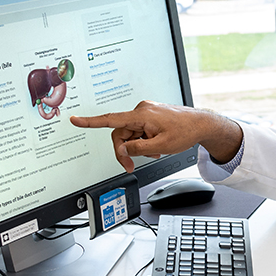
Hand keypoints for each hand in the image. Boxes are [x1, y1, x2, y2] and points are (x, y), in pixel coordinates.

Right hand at [69, 100, 242, 171]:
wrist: (201, 124)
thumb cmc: (185, 132)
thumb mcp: (161, 146)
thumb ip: (138, 149)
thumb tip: (123, 150)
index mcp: (142, 114)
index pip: (111, 119)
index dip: (90, 122)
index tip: (74, 120)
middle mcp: (141, 110)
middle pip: (121, 134)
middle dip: (126, 151)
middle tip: (132, 165)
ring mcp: (146, 112)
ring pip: (130, 135)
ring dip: (138, 147)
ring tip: (155, 152)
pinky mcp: (150, 116)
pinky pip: (139, 131)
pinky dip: (144, 141)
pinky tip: (156, 146)